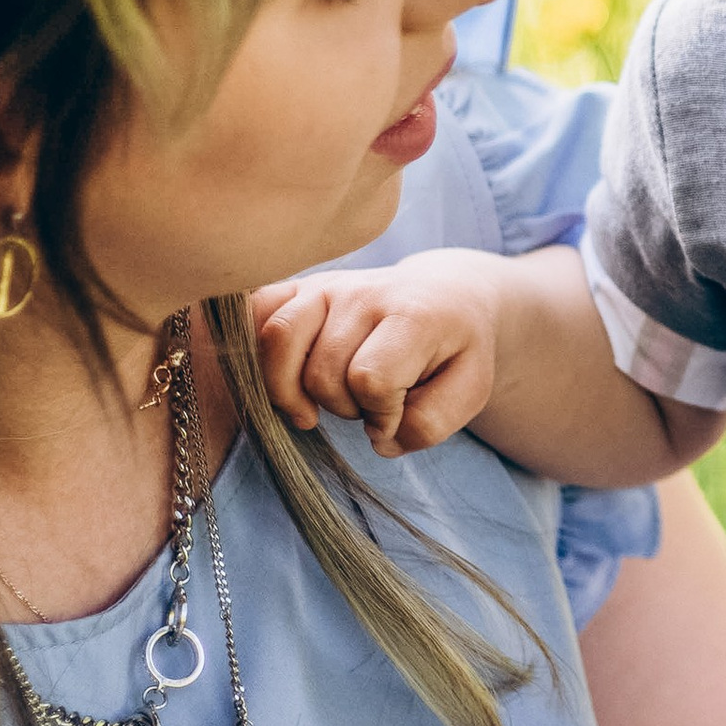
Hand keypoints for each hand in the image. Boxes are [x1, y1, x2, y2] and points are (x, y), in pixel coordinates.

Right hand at [250, 249, 501, 456]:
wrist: (446, 296)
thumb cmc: (454, 350)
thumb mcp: (470, 391)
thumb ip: (430, 424)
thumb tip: (378, 440)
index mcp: (414, 315)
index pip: (371, 380)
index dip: (382, 415)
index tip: (399, 414)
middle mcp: (364, 291)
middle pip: (322, 373)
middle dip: (346, 407)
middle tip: (371, 402)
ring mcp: (328, 285)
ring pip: (278, 341)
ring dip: (298, 387)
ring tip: (324, 399)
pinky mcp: (301, 286)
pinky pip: (256, 310)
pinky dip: (256, 349)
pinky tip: (284, 376)